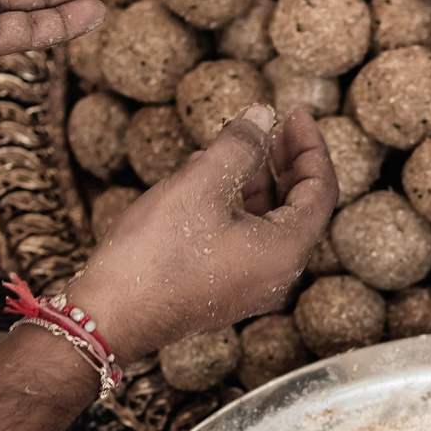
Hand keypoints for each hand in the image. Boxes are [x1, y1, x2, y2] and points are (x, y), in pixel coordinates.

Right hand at [65, 105, 336, 360]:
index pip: (321, 191)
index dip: (310, 147)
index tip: (297, 113)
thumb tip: (264, 115)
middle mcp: (278, 275)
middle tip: (276, 125)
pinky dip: (239, 206)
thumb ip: (240, 145)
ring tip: (240, 146)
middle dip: (289, 163)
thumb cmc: (155, 253)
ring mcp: (251, 287)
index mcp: (285, 251)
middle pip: (300, 208)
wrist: (110, 317)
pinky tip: (209, 180)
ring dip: (261, 182)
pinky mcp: (224, 291)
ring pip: (271, 224)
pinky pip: (246, 241)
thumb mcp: (200, 184)